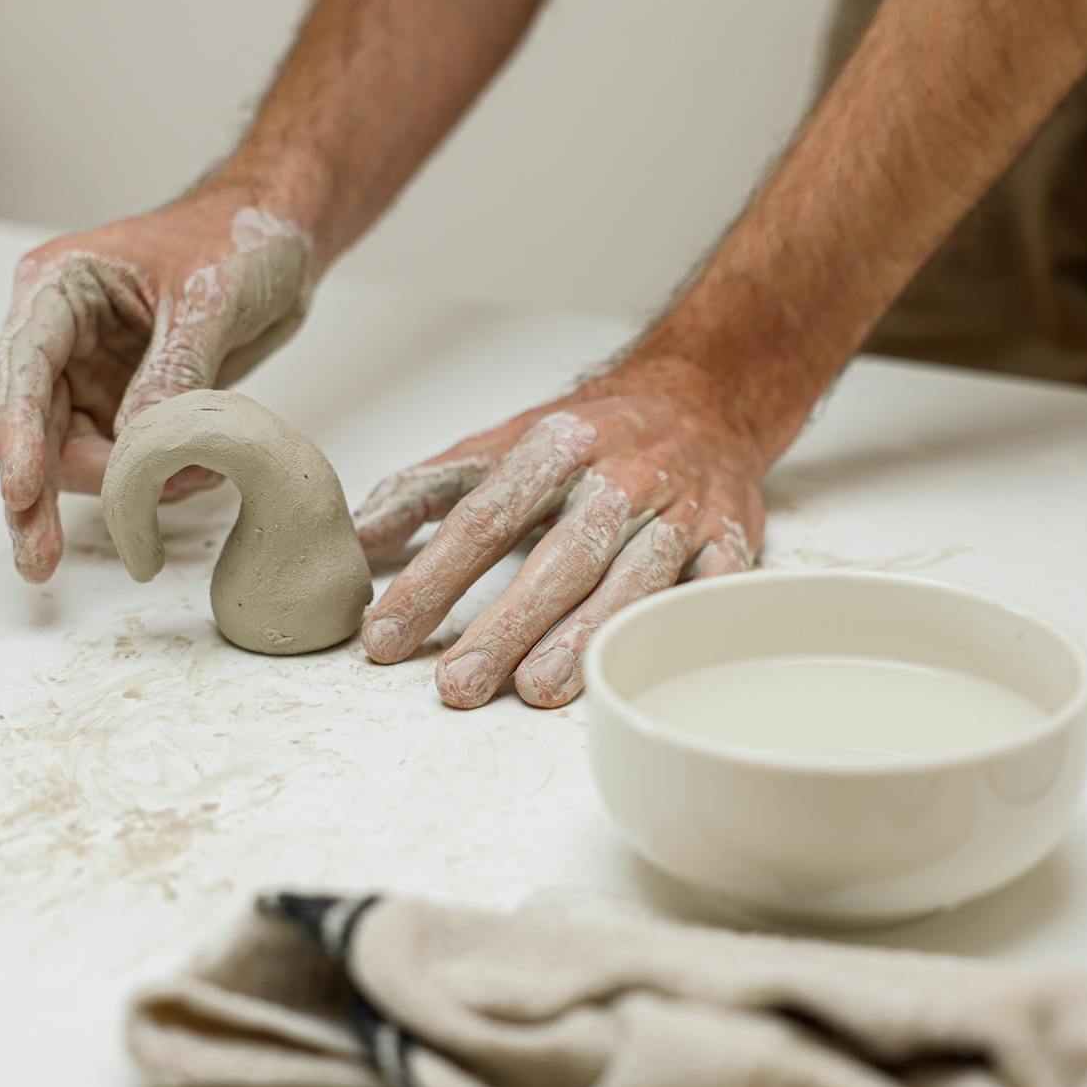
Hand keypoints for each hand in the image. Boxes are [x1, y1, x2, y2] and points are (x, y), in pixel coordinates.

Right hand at [0, 184, 313, 582]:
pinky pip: (124, 463)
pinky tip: (194, 478)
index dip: (17, 434)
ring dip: (121, 489)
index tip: (21, 490)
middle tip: (39, 560)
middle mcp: (62, 338)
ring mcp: (92, 376)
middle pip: (32, 430)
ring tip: (188, 483)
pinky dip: (153, 483)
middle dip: (36, 497)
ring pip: (75, 457)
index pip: (22, 368)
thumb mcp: (209, 298)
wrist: (280, 241)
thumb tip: (138, 443)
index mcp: (59, 288)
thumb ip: (173, 369)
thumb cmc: (238, 238)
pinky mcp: (126, 406)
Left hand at [353, 357, 766, 708]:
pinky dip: (675, 631)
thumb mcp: (501, 446)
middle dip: (507, 625)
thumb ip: (425, 491)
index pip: (483, 519)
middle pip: (559, 558)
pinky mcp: (730, 542)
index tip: (386, 636)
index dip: (432, 580)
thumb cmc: (591, 437)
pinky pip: (707, 592)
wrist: (705, 396)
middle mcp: (621, 476)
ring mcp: (680, 511)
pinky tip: (639, 673)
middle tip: (458, 684)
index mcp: (557, 447)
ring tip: (535, 690)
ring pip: (633, 581)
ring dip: (584, 640)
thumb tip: (357, 538)